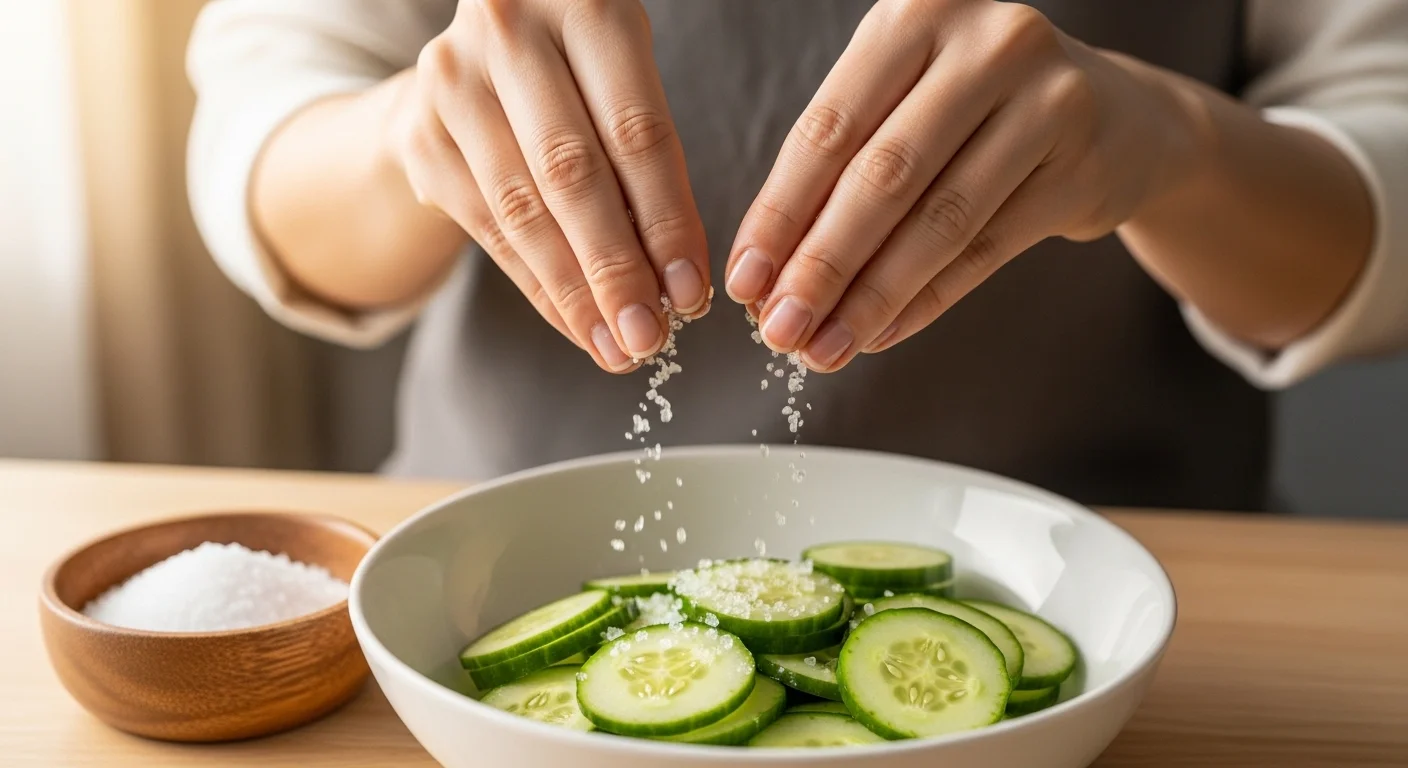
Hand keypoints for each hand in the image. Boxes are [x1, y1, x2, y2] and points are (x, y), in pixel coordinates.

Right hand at [391, 0, 708, 371]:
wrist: (474, 58)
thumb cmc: (578, 75)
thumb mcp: (622, 78)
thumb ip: (648, 156)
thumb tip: (679, 280)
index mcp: (584, 2)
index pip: (636, 132)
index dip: (666, 220)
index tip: (692, 293)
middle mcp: (509, 28)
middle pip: (572, 173)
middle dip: (617, 268)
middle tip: (651, 338)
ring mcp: (453, 80)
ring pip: (523, 208)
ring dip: (575, 291)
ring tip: (616, 346)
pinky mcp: (420, 133)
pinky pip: (487, 227)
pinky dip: (537, 285)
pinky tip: (575, 324)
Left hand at [726, 0, 1194, 369]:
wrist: (1117, 116)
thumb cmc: (977, 110)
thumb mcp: (905, 103)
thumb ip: (840, 170)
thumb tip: (767, 274)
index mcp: (919, 12)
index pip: (829, 128)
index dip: (780, 213)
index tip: (745, 281)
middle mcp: (989, 42)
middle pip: (883, 175)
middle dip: (821, 264)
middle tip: (779, 329)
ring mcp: (1048, 101)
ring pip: (938, 219)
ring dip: (871, 297)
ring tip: (824, 347)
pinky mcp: (1084, 166)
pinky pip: (987, 249)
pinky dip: (926, 300)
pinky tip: (881, 333)